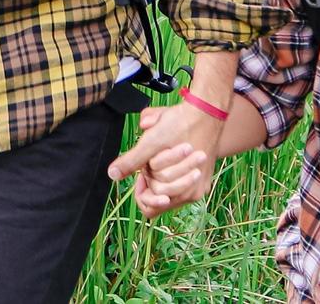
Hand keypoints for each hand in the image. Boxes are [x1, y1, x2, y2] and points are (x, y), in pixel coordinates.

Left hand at [108, 101, 222, 217]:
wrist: (207, 112)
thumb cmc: (181, 124)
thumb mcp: (152, 141)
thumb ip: (132, 160)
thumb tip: (112, 174)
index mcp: (184, 188)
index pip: (150, 207)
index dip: (141, 190)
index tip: (142, 172)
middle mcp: (194, 193)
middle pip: (158, 198)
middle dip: (152, 179)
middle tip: (154, 159)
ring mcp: (199, 187)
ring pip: (168, 191)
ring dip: (161, 174)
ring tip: (164, 155)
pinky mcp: (203, 179)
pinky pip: (179, 185)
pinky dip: (172, 172)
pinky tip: (172, 156)